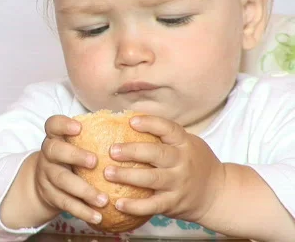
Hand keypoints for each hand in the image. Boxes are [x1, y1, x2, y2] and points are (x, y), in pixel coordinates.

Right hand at [34, 115, 108, 224]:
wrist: (42, 183)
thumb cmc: (70, 158)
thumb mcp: (74, 144)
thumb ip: (94, 136)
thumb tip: (134, 123)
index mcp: (56, 137)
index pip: (53, 124)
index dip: (63, 124)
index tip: (79, 127)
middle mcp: (48, 154)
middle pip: (54, 151)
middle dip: (74, 155)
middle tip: (94, 161)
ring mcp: (47, 175)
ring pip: (62, 181)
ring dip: (84, 190)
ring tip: (103, 200)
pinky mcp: (50, 195)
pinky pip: (66, 203)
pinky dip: (83, 211)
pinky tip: (98, 216)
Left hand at [104, 115, 225, 222]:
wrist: (218, 193)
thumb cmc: (195, 164)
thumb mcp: (188, 144)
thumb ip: (166, 136)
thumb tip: (130, 121)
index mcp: (185, 144)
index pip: (168, 129)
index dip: (150, 123)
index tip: (131, 121)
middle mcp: (182, 162)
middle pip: (157, 154)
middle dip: (132, 151)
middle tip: (112, 150)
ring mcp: (178, 184)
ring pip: (151, 179)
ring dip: (127, 176)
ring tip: (108, 173)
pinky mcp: (173, 203)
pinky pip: (152, 205)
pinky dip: (134, 206)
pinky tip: (118, 203)